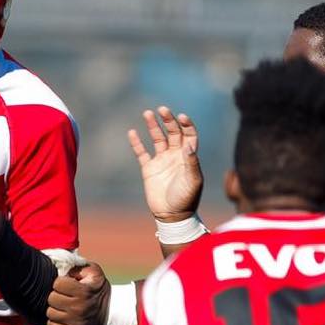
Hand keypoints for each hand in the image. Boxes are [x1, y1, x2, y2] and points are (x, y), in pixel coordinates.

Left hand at [46, 263, 110, 324]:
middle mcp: (78, 308)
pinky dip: (54, 321)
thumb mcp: (92, 271)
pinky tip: (62, 315)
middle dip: (56, 294)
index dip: (60, 282)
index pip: (57, 284)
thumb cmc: (97, 287)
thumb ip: (76, 265)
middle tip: (65, 295)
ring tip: (63, 305)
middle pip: (52, 298)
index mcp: (83, 291)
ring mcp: (74, 321)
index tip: (67, 284)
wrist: (109, 309)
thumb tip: (59, 266)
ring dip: (55, 308)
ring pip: (50, 312)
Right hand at [128, 106, 201, 221]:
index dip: (186, 125)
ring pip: (157, 138)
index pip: (189, 135)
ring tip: (148, 113)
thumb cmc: (186, 198)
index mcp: (188, 156)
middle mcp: (175, 155)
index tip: (181, 117)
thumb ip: (191, 162)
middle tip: (162, 109)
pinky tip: (132, 132)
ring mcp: (161, 161)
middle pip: (172, 132)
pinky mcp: (149, 168)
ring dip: (153, 126)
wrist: (172, 215)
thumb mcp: (193, 180)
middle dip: (168, 120)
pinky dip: (137, 143)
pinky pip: (141, 153)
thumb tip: (188, 143)